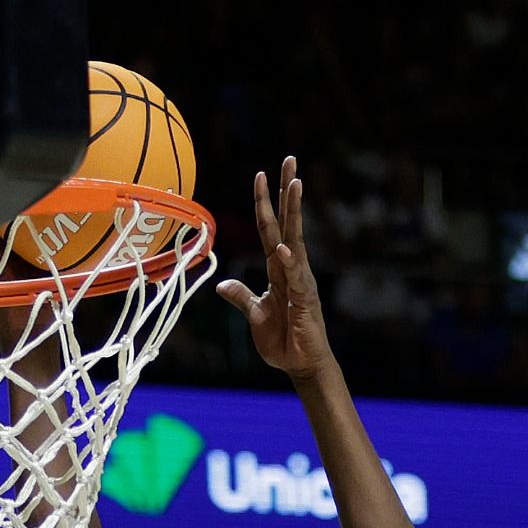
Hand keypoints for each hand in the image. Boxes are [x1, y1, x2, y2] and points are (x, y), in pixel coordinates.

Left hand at [217, 158, 333, 382]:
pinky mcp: (305, 299)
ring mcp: (300, 281)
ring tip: (296, 184)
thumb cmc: (283, 342)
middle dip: (287, 191)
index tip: (261, 173)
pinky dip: (289, 262)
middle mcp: (291, 268)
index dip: (265, 202)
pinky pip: (295, 276)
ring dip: (295, 211)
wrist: (302, 366)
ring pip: (296, 239)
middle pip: (287, 222)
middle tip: (290, 160)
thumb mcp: (255, 316)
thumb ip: (241, 298)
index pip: (269, 228)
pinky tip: (283, 246)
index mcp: (277, 269)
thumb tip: (222, 285)